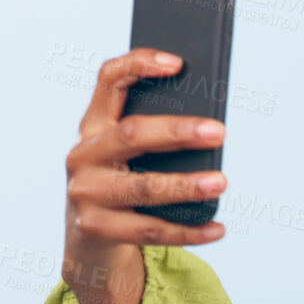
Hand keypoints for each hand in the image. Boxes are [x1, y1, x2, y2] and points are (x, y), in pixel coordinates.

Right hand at [61, 48, 227, 303]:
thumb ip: (155, 136)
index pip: (108, 81)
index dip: (139, 65)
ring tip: (221, 182)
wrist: (89, 240)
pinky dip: (188, 231)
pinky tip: (217, 228)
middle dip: (177, 132)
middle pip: (131, 135)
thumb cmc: (123, 182)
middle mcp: (83, 155)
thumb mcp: (129, 154)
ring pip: (142, 187)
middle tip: (218, 132)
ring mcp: (85, 193)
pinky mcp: (96, 229)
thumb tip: (209, 125)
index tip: (177, 63)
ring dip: (186, 185)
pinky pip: (149, 231)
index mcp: (94, 126)